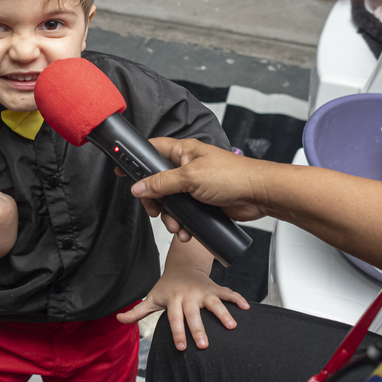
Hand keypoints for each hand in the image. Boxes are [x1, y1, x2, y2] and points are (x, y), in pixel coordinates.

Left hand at [118, 267, 247, 350]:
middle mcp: (189, 295)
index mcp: (173, 299)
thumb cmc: (166, 287)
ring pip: (214, 303)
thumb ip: (137, 311)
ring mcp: (204, 291)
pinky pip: (228, 293)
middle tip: (204, 346)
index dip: (177, 332)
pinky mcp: (215, 288)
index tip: (181, 348)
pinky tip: (247, 308)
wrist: (182, 266)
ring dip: (223, 314)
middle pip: (194, 314)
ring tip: (232, 326)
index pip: (174, 318)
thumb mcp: (152, 297)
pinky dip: (238, 299)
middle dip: (199, 329)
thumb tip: (117, 319)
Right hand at [130, 138, 268, 240]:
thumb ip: (162, 182)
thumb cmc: (232, 176)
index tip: (123, 170)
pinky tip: (186, 231)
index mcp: (183, 152)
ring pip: (170, 202)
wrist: (259, 195)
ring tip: (176, 226)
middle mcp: (187, 167)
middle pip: (157, 182)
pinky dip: (183, 223)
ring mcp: (194, 185)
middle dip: (154, 200)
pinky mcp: (202, 202)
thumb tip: (139, 187)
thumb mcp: (190, 177)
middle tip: (155, 210)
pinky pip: (185, 213)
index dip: (136, 159)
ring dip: (170, 217)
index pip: (152, 150)